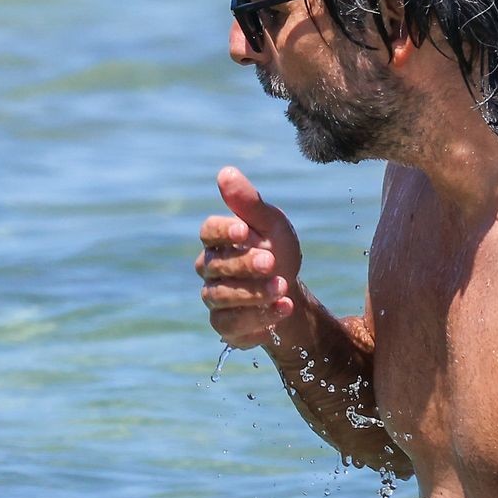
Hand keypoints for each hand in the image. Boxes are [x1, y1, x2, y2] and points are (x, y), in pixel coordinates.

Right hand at [195, 166, 303, 348]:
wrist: (289, 293)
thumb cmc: (277, 251)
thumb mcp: (271, 224)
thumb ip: (248, 202)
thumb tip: (225, 172)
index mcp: (217, 240)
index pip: (208, 232)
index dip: (223, 232)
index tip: (245, 231)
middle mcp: (209, 269)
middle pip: (217, 266)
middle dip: (245, 264)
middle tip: (272, 262)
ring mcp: (214, 299)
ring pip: (222, 297)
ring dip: (254, 292)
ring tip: (282, 286)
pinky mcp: (224, 326)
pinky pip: (232, 324)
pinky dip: (259, 317)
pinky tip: (283, 307)